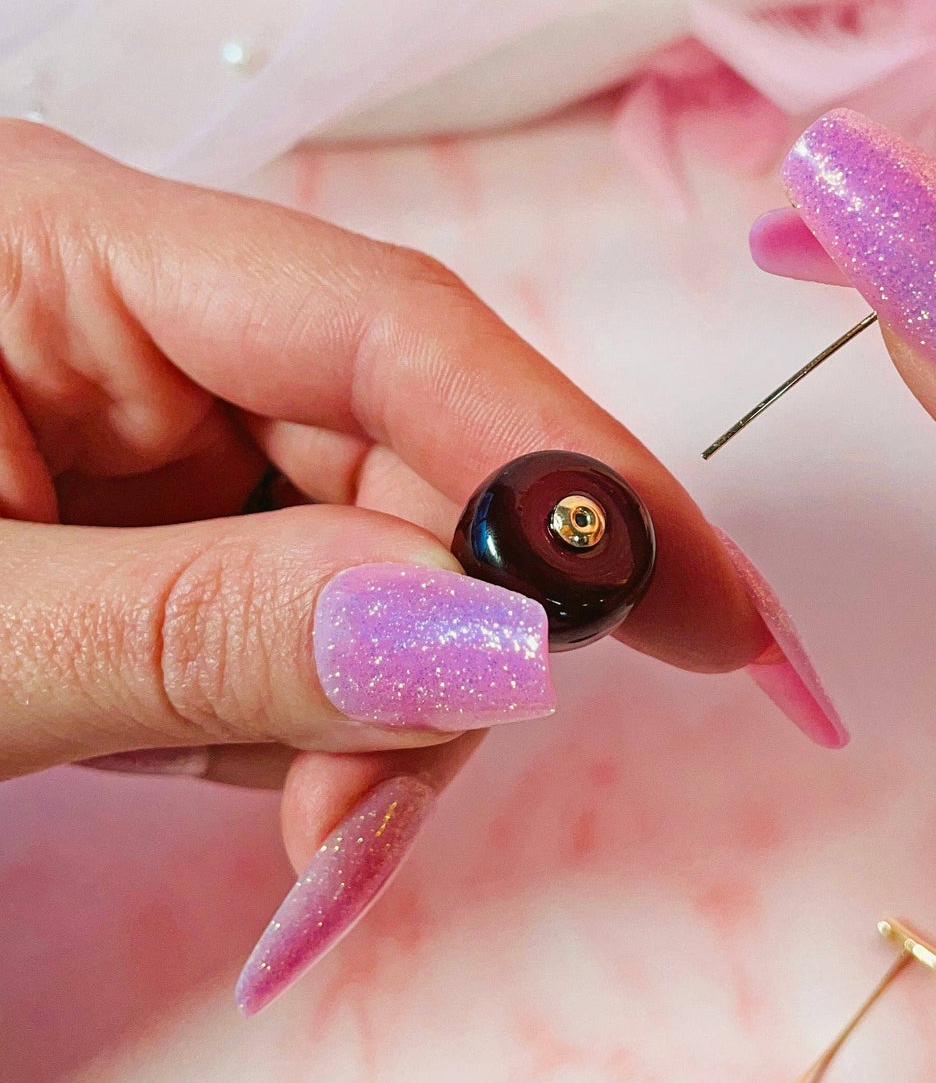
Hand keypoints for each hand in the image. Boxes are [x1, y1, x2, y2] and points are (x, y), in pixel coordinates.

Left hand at [0, 123, 815, 1012]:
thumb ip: (203, 637)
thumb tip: (494, 640)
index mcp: (63, 242)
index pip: (387, 328)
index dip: (574, 472)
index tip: (723, 623)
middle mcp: (129, 304)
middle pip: (403, 451)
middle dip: (436, 655)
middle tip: (358, 841)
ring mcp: (143, 409)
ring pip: (375, 548)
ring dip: (367, 714)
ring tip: (272, 833)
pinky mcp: (145, 504)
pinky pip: (300, 602)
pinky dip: (307, 718)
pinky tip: (229, 772)